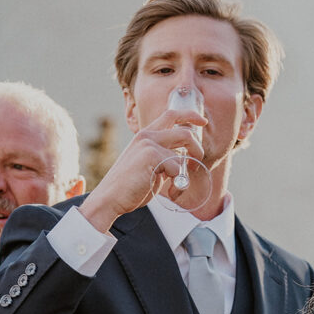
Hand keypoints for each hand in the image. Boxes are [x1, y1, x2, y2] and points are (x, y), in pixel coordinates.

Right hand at [79, 108, 207, 232]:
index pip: (171, 115)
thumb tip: (182, 160)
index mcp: (146, 135)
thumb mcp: (149, 167)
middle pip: (185, 132)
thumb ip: (164, 159)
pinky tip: (170, 191)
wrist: (111, 198)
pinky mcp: (151, 156)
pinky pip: (177, 167)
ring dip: (187, 171)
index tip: (202, 121)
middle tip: (196, 164)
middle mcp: (147, 135)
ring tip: (178, 185)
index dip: (190, 115)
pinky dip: (178, 182)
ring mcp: (149, 144)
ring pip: (182, 154)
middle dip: (197, 148)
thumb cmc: (130, 187)